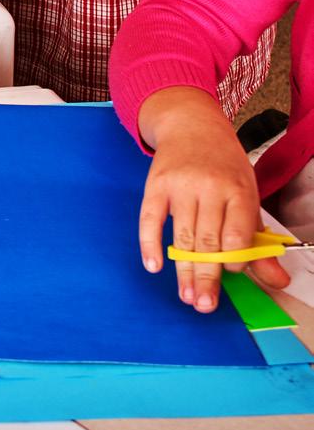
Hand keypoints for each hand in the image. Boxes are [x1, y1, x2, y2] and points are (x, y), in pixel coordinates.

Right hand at [137, 88, 288, 311]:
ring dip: (183, 270)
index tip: (232, 272)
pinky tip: (153, 265)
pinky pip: (150, 219)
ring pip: (182, 236)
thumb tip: (279, 282)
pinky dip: (150, 244)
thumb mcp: (247, 196)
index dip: (235, 259)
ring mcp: (180, 184)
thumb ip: (258, 243)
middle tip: (203, 305)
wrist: (192, 124)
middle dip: (206, 277)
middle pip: (207, 240)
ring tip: (186, 296)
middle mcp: (208, 185)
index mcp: (237, 188)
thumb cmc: (224, 167)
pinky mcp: (155, 184)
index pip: (237, 233)